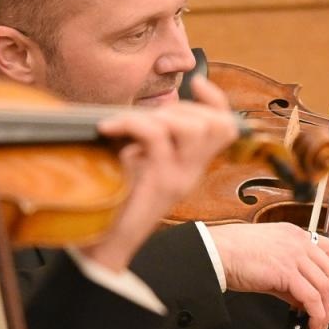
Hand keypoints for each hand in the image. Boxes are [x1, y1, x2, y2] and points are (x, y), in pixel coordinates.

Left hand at [84, 88, 239, 272]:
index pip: (225, 126)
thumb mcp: (135, 161)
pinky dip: (129, 123)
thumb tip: (142, 110)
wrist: (104, 245)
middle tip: (142, 120)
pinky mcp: (160, 184)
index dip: (216, 99)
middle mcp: (192, 173)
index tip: (195, 83)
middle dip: (178, 107)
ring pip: (194, 128)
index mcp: (190, 166)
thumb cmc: (113, 201)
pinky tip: (107, 128)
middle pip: (215, 123)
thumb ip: (147, 138)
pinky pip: (156, 137)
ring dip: (158, 115)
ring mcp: (179, 179)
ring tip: (126, 125)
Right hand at [206, 221, 328, 328]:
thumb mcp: (269, 260)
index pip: (328, 251)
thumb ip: (290, 277)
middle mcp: (299, 242)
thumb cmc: (233, 253)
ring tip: (319, 325)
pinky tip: (313, 324)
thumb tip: (303, 299)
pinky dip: (317, 314)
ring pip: (324, 286)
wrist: (217, 252)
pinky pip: (311, 297)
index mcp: (294, 234)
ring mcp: (294, 255)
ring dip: (326, 310)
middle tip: (326, 315)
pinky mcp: (287, 272)